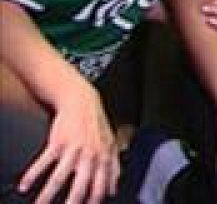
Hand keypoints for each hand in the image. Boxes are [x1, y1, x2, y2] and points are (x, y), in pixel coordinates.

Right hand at [18, 76, 116, 203]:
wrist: (82, 101)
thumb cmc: (97, 125)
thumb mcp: (111, 145)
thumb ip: (114, 168)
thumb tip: (113, 190)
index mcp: (104, 159)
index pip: (100, 187)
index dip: (93, 201)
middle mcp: (90, 156)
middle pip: (79, 187)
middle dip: (72, 203)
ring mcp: (73, 150)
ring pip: (59, 178)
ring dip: (47, 195)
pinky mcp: (58, 142)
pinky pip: (43, 162)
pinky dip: (32, 175)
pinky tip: (25, 185)